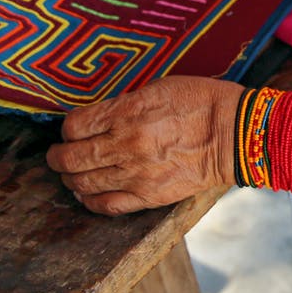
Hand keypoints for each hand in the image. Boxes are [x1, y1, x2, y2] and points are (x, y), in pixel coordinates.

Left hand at [47, 76, 241, 214]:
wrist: (234, 134)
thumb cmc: (201, 103)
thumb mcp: (158, 88)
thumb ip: (124, 104)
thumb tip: (101, 117)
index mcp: (127, 112)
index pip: (75, 125)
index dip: (67, 129)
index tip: (71, 130)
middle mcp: (125, 144)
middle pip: (71, 156)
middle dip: (57, 156)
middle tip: (56, 155)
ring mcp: (136, 173)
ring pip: (84, 182)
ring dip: (70, 178)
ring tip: (69, 174)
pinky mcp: (149, 196)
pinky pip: (107, 205)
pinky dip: (90, 200)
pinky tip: (86, 194)